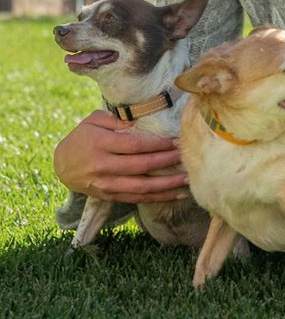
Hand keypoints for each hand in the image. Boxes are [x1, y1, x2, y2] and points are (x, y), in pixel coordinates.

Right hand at [53, 110, 189, 203]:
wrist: (62, 165)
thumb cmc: (83, 137)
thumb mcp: (94, 120)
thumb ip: (117, 119)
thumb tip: (142, 122)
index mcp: (100, 144)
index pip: (134, 145)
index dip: (157, 144)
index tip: (176, 141)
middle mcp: (103, 166)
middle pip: (141, 166)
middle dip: (166, 162)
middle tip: (186, 157)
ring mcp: (106, 184)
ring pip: (141, 187)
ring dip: (167, 185)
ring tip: (187, 179)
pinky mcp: (110, 196)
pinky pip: (138, 199)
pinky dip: (158, 197)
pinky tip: (177, 194)